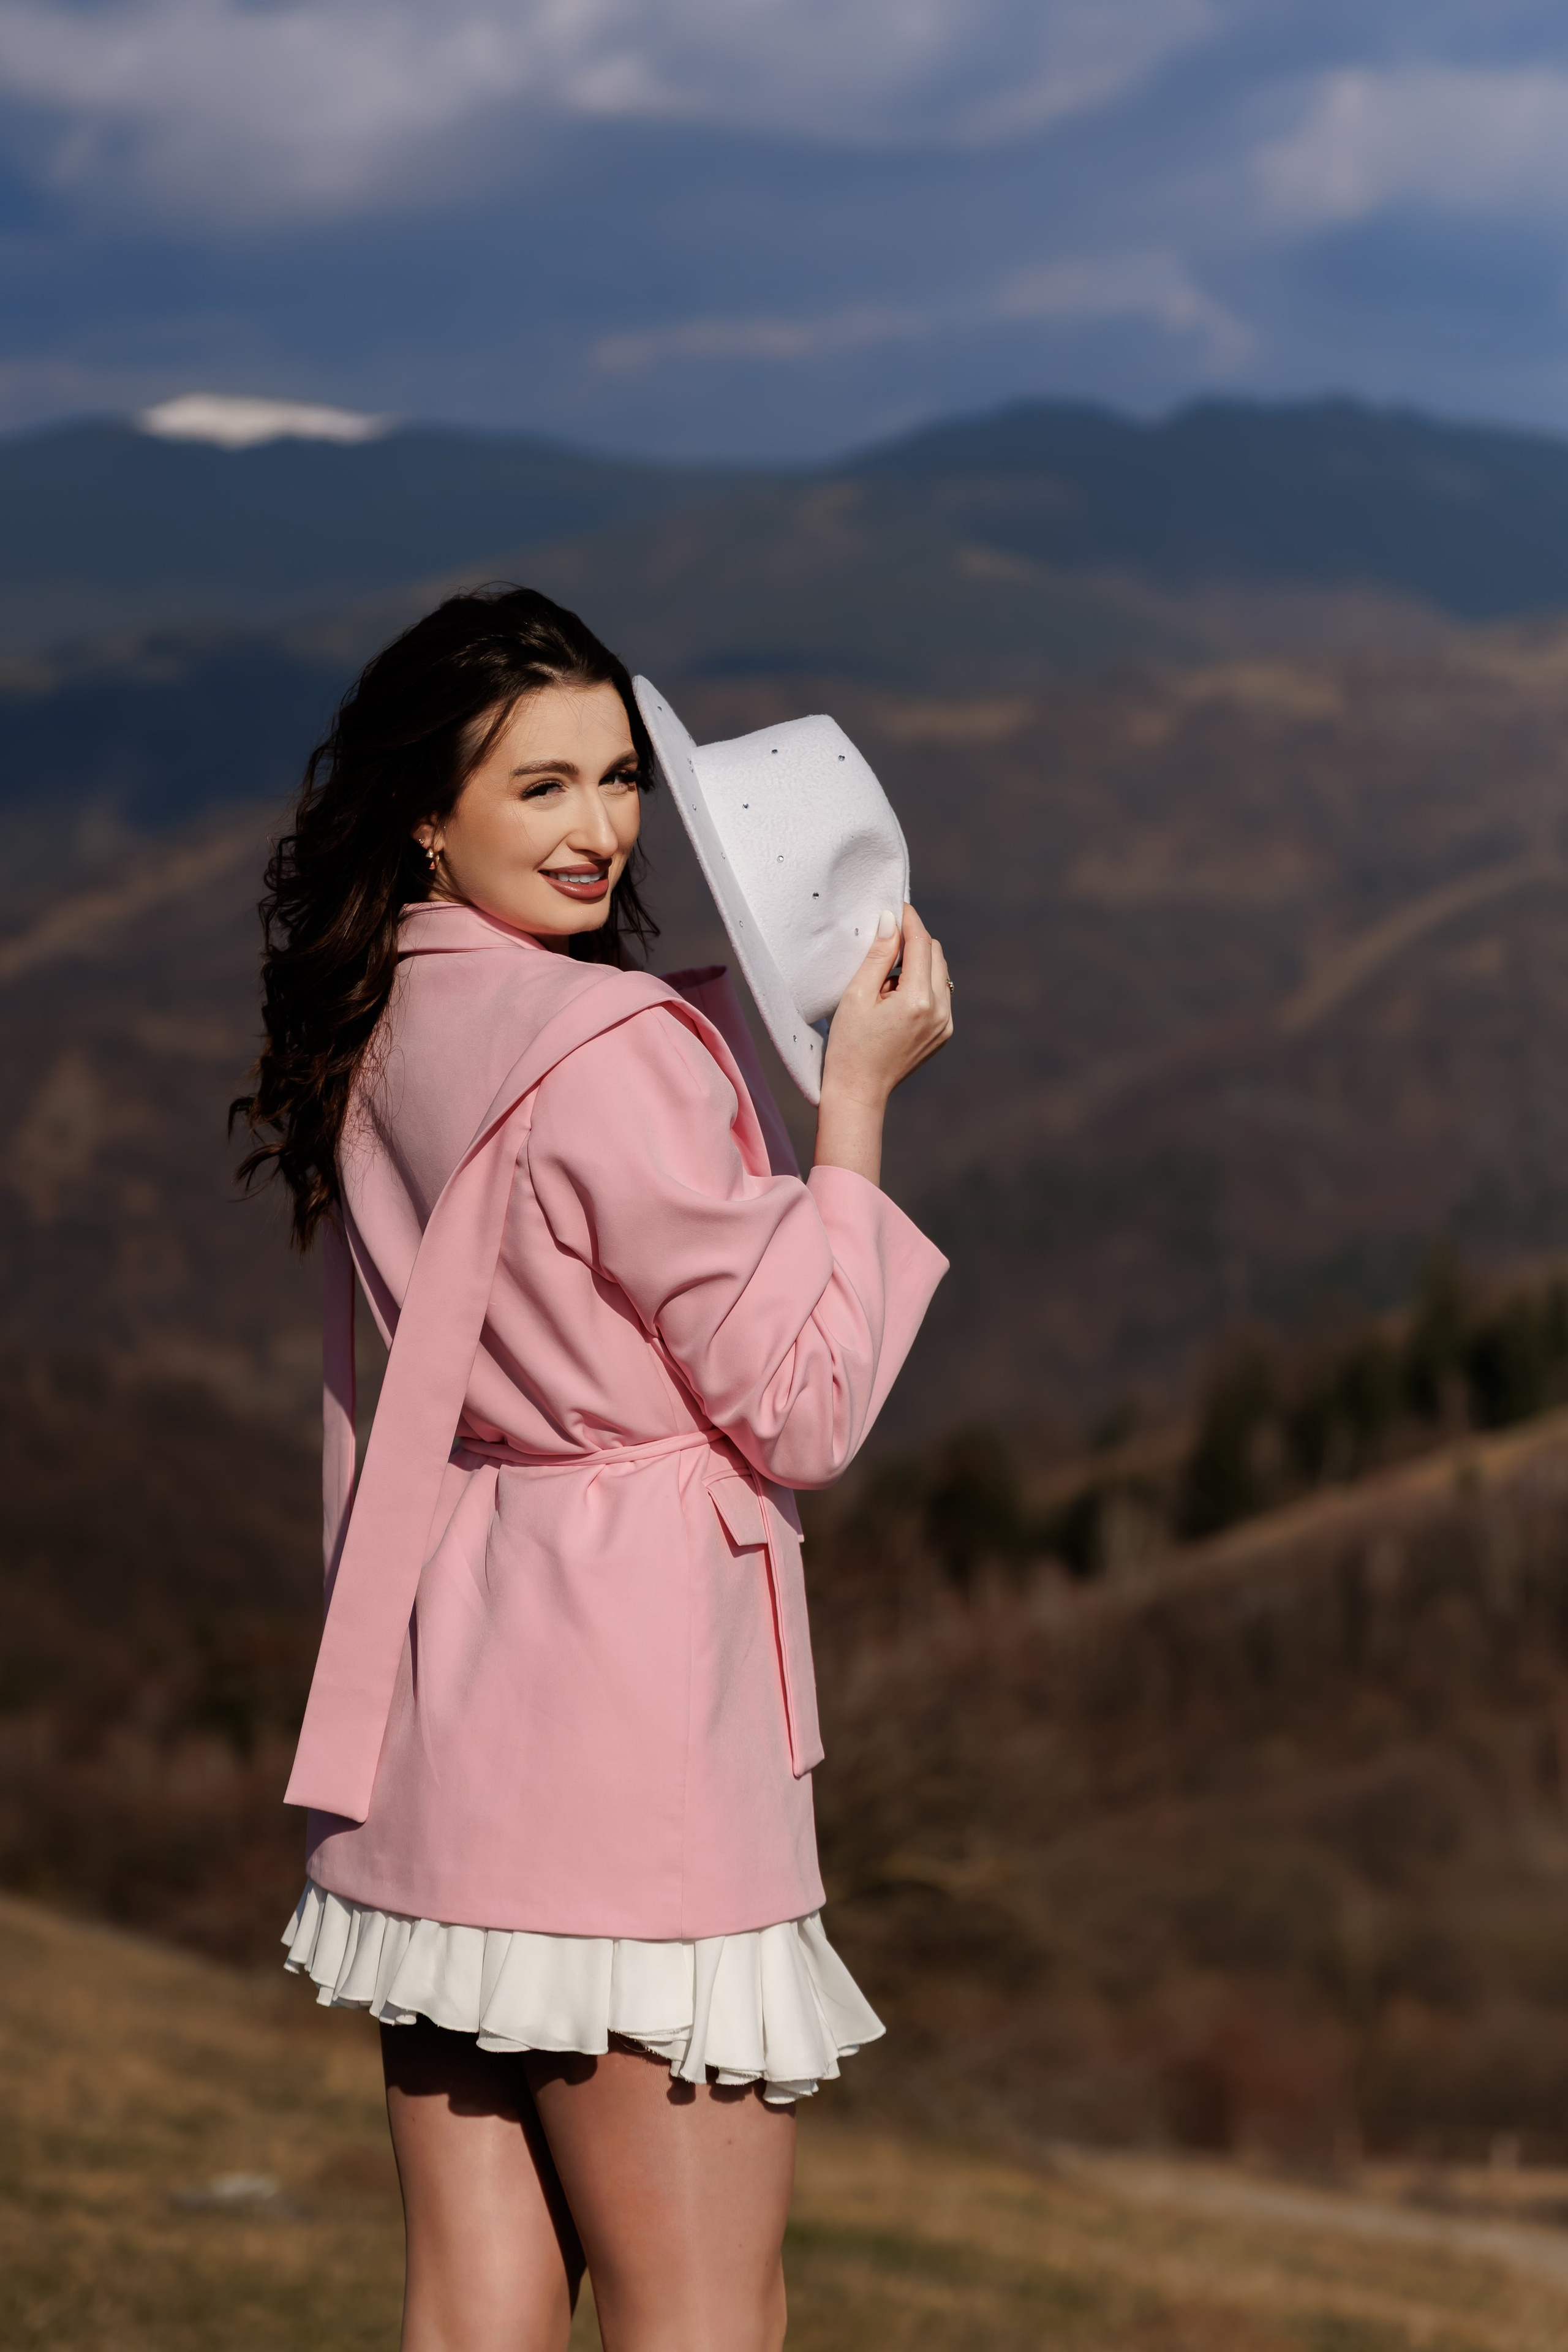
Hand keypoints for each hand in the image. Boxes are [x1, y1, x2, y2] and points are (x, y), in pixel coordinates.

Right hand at [813, 905, 953, 1185]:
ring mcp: (945, 1025)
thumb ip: (878, 955)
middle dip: (914, 942)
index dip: (910, 920)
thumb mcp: (856, 995)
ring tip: (884, 981)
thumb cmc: (848, 1045)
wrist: (858, 1092)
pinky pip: (939, 995)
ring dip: (918, 965)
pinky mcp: (943, 1034)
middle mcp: (940, 1011)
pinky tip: (894, 999)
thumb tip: (891, 921)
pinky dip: (922, 986)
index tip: (897, 905)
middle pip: (936, 954)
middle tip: (885, 943)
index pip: (921, 944)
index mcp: (918, 1000)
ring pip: (941, 974)